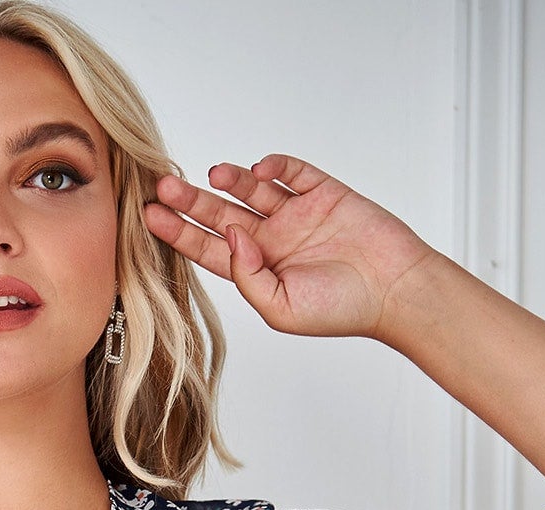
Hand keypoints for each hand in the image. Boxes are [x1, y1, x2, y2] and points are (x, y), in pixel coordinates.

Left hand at [143, 155, 438, 340]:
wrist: (394, 291)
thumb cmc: (341, 309)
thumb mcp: (280, 309)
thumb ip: (248, 278)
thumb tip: (230, 236)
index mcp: (257, 270)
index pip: (209, 248)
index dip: (179, 233)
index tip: (151, 217)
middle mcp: (271, 240)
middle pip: (221, 214)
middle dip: (191, 201)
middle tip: (164, 186)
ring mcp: (296, 214)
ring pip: (252, 189)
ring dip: (230, 179)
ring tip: (213, 175)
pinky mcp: (323, 192)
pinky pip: (293, 171)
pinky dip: (275, 165)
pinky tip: (260, 170)